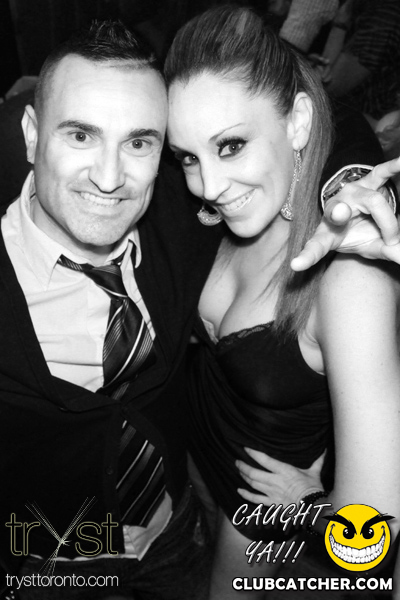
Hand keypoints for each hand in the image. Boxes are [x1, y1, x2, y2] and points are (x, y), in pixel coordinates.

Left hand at [236, 447, 323, 506]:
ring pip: (252, 484)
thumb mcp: (314, 472)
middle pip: (253, 473)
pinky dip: (246, 495)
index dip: (253, 453)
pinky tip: (239, 490)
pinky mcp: (272, 503)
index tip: (245, 448)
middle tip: (237, 460)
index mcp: (284, 471)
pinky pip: (255, 499)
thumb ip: (317, 460)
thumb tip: (324, 449)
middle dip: (243, 466)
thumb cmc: (313, 488)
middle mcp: (275, 481)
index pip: (264, 459)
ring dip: (243, 476)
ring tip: (238, 470)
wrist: (313, 508)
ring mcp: (272, 493)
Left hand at [292, 157, 399, 271]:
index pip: (315, 246)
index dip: (307, 257)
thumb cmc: (355, 235)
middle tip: (391, 244)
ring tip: (391, 236)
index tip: (296, 265)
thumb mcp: (363, 249)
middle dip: (384, 231)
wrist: (355, 214)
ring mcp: (350, 192)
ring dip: (388, 220)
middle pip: (364, 218)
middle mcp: (334, 208)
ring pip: (374, 201)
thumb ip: (382, 253)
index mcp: (325, 232)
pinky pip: (380, 173)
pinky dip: (393, 167)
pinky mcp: (365, 182)